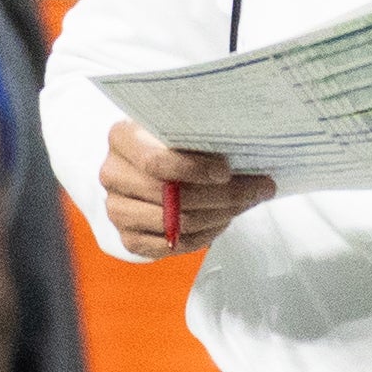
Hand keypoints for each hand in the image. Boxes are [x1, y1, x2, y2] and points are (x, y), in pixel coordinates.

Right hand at [100, 121, 275, 256]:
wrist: (145, 168)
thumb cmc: (172, 142)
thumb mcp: (181, 126)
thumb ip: (201, 133)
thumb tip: (247, 145)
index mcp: (122, 138)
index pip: (155, 162)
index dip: (194, 169)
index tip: (226, 172)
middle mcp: (112, 174)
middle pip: (171, 196)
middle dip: (223, 195)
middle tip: (259, 189)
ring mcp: (117, 210)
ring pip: (175, 223)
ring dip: (219, 216)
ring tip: (245, 203)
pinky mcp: (128, 238)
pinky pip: (172, 245)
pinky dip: (204, 236)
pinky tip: (223, 221)